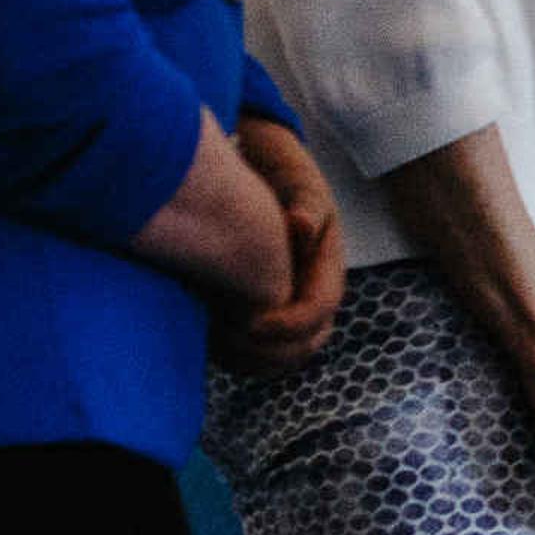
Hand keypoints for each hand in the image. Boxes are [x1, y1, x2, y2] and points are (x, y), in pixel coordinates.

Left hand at [211, 117, 343, 373]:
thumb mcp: (299, 183)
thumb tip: (301, 224)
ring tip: (213, 340)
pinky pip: (259, 354)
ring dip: (252, 359)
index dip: (289, 325)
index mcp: (327, 268)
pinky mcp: (267, 314)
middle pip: (306, 344)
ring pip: (283, 357)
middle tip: (226, 338)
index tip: (250, 322)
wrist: (268, 175)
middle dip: (270, 351)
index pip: (318, 311)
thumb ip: (304, 203)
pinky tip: (206, 338)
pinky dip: (236, 357)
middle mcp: (313, 293)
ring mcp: (292, 307)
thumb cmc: (283, 177)